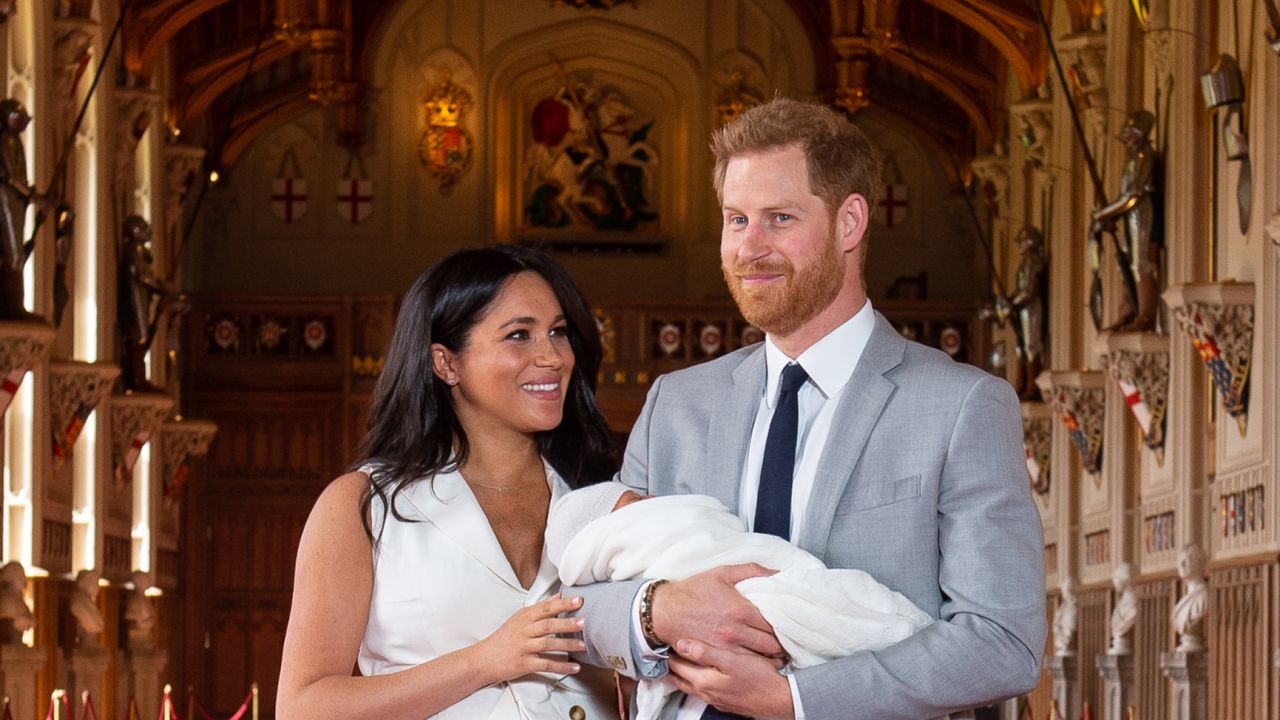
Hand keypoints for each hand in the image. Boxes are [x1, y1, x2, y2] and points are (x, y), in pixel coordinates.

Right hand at [474, 593, 586, 683]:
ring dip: (567, 645)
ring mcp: (523, 647)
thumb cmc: (504, 638)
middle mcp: (524, 631)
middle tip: (584, 622)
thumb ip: (541, 607)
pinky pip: (545, 664)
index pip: (546, 608)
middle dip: (567, 624)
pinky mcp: (524, 664)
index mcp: (524, 617)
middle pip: (548, 625)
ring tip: (583, 646)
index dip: (563, 604)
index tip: (579, 600)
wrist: (484, 659)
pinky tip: (573, 668)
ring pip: (548, 644)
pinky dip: (561, 667)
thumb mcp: (520, 618)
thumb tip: (559, 595)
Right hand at [652, 563, 781, 655]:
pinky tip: (760, 662)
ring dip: (773, 658)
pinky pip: (744, 667)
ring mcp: (727, 648)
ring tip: (778, 654)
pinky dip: (755, 666)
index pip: (775, 624)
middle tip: (787, 642)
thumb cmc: (693, 591)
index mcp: (741, 610)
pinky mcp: (717, 659)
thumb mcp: (723, 573)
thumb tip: (777, 573)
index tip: (790, 626)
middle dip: (783, 644)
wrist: (665, 611)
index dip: (787, 626)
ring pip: (761, 660)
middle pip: (772, 645)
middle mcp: (736, 632)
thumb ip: (752, 571)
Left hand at [669, 639, 793, 718]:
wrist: (779, 700)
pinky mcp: (724, 701)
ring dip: (682, 672)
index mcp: (703, 681)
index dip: (668, 652)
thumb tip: (681, 643)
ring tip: (678, 659)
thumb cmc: (758, 678)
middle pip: (679, 677)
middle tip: (664, 649)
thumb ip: (705, 652)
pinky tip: (701, 672)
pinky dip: (695, 678)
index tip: (663, 640)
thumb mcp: (732, 660)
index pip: (676, 666)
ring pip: (690, 684)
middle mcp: (705, 693)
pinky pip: (702, 689)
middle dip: (671, 664)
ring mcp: (714, 699)